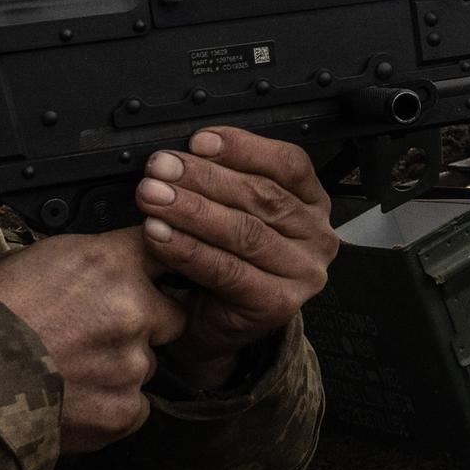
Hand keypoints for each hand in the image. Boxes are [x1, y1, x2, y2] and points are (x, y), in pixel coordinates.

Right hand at [0, 229, 188, 453]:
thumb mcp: (38, 258)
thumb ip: (93, 260)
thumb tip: (113, 263)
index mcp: (109, 263)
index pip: (164, 250)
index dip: (161, 264)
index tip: (159, 274)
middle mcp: (131, 309)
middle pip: (170, 316)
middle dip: (145, 325)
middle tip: (99, 334)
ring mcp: (130, 363)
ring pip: (147, 364)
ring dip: (121, 366)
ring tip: (71, 368)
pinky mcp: (122, 409)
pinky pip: (135, 406)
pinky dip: (112, 404)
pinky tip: (75, 396)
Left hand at [136, 128, 338, 389]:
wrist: (216, 328)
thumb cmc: (225, 261)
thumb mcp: (233, 213)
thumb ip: (223, 184)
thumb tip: (180, 156)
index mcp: (312, 202)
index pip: (289, 163)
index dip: (243, 148)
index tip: (198, 141)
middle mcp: (316, 236)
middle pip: (261, 196)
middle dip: (204, 177)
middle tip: (161, 168)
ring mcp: (302, 273)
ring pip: (244, 231)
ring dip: (192, 210)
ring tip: (153, 197)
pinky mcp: (278, 304)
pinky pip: (227, 270)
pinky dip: (188, 250)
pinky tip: (159, 236)